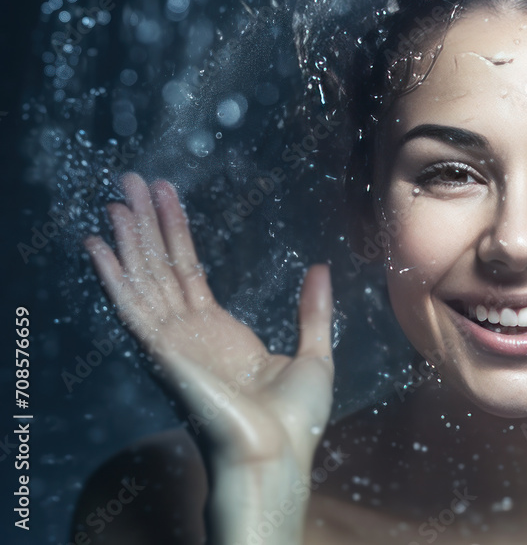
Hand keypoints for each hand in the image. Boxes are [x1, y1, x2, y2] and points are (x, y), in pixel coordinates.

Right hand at [84, 173, 334, 473]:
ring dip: (129, 236)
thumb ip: (313, 310)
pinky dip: (112, 275)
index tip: (165, 195)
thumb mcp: (314, 353)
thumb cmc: (294, 421)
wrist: (279, 455)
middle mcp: (189, 334)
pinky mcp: (162, 351)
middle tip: (133, 179)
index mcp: (219, 333)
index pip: (188, 270)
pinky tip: (97, 244)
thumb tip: (320, 267)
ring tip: (118, 195)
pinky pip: (130, 306)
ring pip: (144, 276)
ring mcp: (173, 341)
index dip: (176, 231)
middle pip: (160, 265)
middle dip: (146, 222)